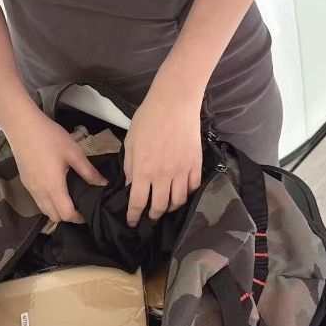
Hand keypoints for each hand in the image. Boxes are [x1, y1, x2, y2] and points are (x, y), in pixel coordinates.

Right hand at [5, 102, 107, 222]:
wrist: (21, 125)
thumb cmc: (49, 137)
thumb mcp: (74, 152)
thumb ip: (88, 172)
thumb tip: (103, 184)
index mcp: (53, 186)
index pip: (66, 214)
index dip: (78, 218)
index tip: (88, 212)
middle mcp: (40, 192)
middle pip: (54, 217)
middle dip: (68, 217)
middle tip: (80, 206)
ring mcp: (30, 188)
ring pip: (44, 210)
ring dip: (57, 211)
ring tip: (69, 199)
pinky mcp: (25, 182)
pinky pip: (38, 201)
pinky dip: (48, 203)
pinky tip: (56, 189)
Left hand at [123, 87, 202, 227]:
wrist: (174, 103)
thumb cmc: (148, 119)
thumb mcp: (131, 143)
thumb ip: (130, 167)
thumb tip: (131, 186)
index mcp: (144, 170)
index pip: (138, 203)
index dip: (134, 217)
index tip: (133, 223)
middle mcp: (163, 175)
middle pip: (159, 207)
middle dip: (153, 216)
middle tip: (150, 218)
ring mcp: (182, 171)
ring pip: (178, 201)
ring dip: (170, 208)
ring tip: (165, 207)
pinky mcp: (195, 165)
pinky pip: (193, 187)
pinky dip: (188, 194)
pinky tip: (181, 192)